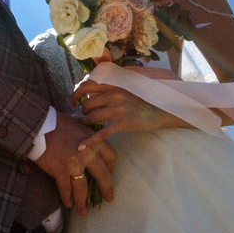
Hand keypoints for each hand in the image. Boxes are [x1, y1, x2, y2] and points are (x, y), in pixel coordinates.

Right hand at [35, 113, 116, 212]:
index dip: (112, 168)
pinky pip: (66, 189)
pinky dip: (67, 198)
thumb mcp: (79, 125)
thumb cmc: (57, 123)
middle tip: (108, 199)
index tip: (109, 174)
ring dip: (83, 202)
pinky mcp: (60, 171)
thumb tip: (91, 143)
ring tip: (84, 212)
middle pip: (103, 176)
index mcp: (94, 141)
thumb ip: (87, 136)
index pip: (111, 157)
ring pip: (83, 188)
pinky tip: (68, 204)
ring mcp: (75, 164)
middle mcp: (88, 154)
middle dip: (106, 189)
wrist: (38, 126)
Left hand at [75, 81, 190, 136]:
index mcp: (114, 85)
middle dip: (83, 110)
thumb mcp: (127, 88)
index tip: (73, 100)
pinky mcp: (122, 123)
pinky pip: (101, 133)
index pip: (87, 85)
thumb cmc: (143, 100)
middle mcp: (114, 94)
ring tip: (88, 125)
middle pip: (87, 103)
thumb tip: (94, 87)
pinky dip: (90, 141)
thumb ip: (112, 86)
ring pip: (91, 117)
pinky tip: (82, 147)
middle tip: (85, 115)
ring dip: (86, 122)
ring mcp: (118, 109)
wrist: (160, 110)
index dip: (76, 93)